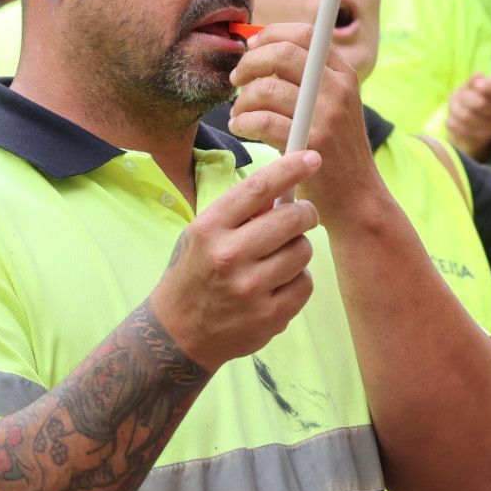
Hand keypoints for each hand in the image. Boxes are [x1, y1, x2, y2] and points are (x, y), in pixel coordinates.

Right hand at [147, 150, 321, 371]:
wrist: (179, 333)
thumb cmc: (194, 274)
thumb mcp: (202, 234)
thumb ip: (239, 213)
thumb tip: (284, 187)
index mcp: (209, 229)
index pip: (258, 188)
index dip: (289, 168)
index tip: (311, 157)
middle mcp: (228, 256)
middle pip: (292, 219)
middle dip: (305, 212)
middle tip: (302, 215)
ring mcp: (250, 289)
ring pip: (303, 251)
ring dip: (298, 248)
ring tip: (279, 256)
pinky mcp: (269, 316)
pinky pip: (305, 284)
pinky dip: (298, 280)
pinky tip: (278, 283)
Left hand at [226, 21, 380, 225]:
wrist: (357, 197)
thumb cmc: (334, 150)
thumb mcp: (333, 106)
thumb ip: (308, 79)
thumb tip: (264, 50)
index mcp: (343, 74)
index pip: (305, 33)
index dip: (271, 35)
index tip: (251, 48)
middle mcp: (338, 89)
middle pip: (282, 53)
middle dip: (250, 63)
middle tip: (237, 79)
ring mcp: (327, 115)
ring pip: (267, 88)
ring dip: (243, 100)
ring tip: (239, 113)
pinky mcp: (310, 142)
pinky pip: (261, 120)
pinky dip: (242, 121)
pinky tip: (241, 127)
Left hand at [446, 74, 490, 156]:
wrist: (470, 126)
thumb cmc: (472, 99)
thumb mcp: (472, 87)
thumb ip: (474, 81)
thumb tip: (478, 76)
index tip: (478, 85)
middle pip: (481, 103)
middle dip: (465, 97)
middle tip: (462, 95)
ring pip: (466, 116)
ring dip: (455, 109)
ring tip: (457, 107)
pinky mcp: (479, 138)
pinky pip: (458, 126)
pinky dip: (452, 120)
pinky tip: (456, 119)